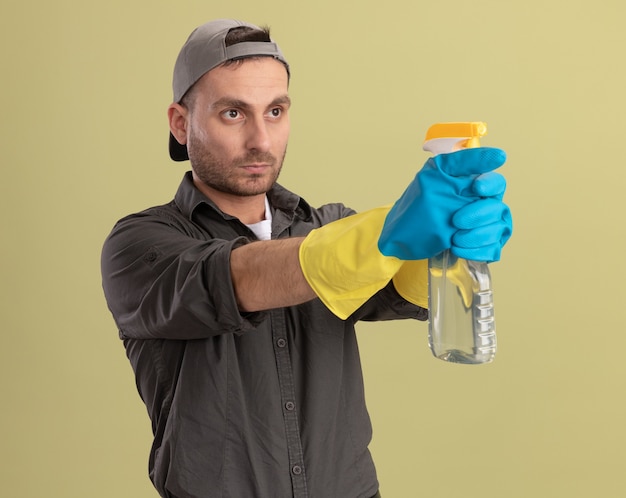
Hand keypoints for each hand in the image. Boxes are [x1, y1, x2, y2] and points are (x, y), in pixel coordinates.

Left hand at [378, 147, 511, 261]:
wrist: (403, 237)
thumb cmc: (419, 205)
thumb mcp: (435, 175)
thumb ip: (464, 163)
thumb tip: (498, 155)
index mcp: (477, 186)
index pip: (496, 183)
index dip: (490, 185)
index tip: (476, 188)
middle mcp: (486, 205)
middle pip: (497, 208)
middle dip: (479, 215)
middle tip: (456, 220)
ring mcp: (487, 227)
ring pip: (497, 230)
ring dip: (476, 236)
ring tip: (454, 239)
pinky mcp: (484, 246)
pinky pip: (492, 250)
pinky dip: (476, 251)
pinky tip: (457, 249)